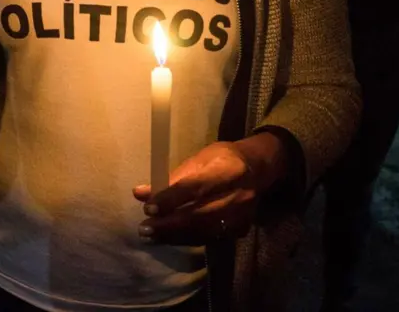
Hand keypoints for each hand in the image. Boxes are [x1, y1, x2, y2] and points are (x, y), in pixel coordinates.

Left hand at [133, 134, 285, 244]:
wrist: (257, 169)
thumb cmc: (221, 159)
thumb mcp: (198, 159)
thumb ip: (171, 178)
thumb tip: (140, 193)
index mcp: (227, 169)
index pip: (195, 188)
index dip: (170, 199)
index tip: (148, 209)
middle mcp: (239, 194)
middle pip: (199, 215)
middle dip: (168, 224)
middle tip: (144, 229)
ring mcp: (242, 215)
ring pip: (203, 231)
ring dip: (174, 235)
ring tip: (151, 236)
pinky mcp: (241, 229)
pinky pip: (209, 238)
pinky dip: (187, 238)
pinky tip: (169, 237)